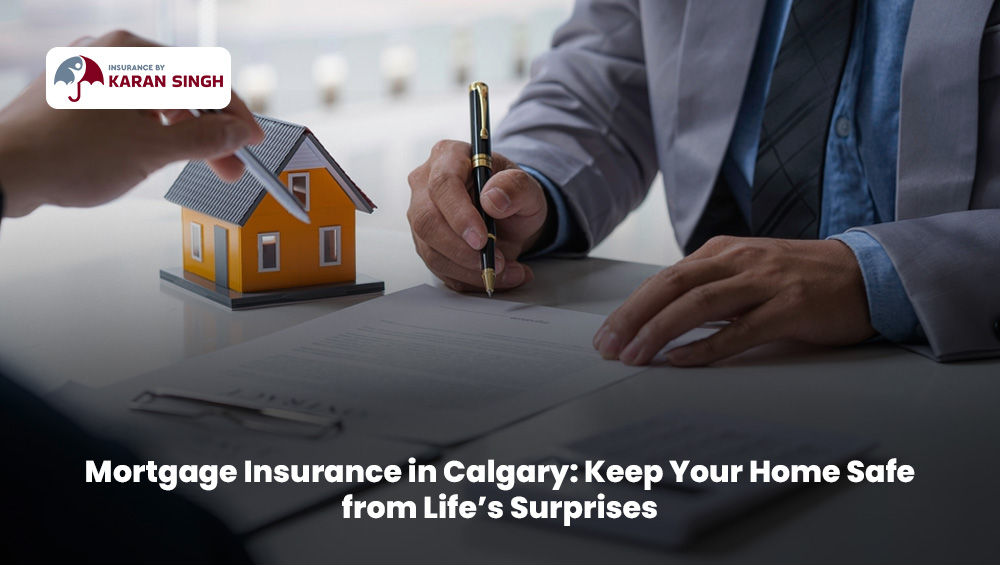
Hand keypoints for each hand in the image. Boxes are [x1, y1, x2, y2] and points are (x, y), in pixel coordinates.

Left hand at [0, 30, 263, 217]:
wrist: (5, 170)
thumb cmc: (66, 154)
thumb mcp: (152, 151)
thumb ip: (204, 139)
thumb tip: (236, 133)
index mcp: (133, 54)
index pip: (204, 80)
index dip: (235, 115)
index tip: (251, 141)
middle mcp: (111, 53)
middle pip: (180, 88)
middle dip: (209, 130)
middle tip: (228, 165)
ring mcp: (90, 70)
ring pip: (154, 98)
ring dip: (181, 132)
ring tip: (193, 166)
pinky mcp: (76, 92)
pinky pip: (128, 106)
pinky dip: (151, 129)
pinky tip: (156, 154)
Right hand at [407, 140, 548, 291]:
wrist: (510, 216)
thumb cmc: (512, 194)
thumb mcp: (527, 187)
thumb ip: (516, 186)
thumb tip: (492, 199)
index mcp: (448, 156)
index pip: (443, 184)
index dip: (459, 214)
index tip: (481, 239)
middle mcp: (426, 184)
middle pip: (427, 220)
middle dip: (461, 250)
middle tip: (494, 262)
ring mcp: (421, 215)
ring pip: (431, 250)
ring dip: (469, 270)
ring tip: (507, 271)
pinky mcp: (425, 243)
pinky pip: (440, 268)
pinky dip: (469, 279)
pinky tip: (496, 276)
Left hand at [593, 236, 876, 365]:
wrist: (865, 273)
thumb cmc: (799, 278)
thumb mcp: (746, 271)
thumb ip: (707, 288)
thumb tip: (659, 318)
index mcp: (723, 251)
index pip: (665, 278)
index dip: (632, 307)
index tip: (607, 334)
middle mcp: (740, 261)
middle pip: (673, 285)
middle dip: (634, 317)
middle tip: (608, 346)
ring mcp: (766, 282)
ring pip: (700, 304)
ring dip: (661, 331)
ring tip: (635, 355)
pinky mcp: (791, 307)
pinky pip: (741, 329)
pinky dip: (708, 346)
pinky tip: (683, 360)